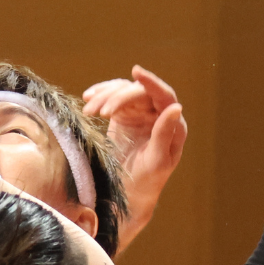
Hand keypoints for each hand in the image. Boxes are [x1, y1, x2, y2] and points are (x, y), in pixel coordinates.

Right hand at [82, 65, 186, 242]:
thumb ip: (165, 134)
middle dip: (119, 97)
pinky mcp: (123, 115)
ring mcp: (139, 113)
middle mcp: (157, 114)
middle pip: (139, 92)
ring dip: (105, 97)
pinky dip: (100, 96)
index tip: (136, 71)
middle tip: (101, 112)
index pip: (164, 96)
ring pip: (123, 92)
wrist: (127, 193)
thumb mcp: (157, 160)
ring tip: (89, 110)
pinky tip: (87, 99)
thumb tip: (176, 107)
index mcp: (173, 124)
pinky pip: (111, 98)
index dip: (151, 82)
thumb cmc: (147, 180)